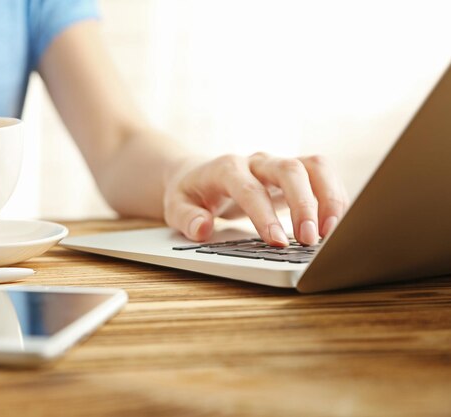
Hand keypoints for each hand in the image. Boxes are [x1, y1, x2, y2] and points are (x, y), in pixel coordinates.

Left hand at [163, 153, 348, 245]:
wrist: (198, 174)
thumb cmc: (191, 193)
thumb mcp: (176, 208)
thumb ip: (186, 219)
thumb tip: (202, 228)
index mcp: (226, 168)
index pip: (249, 188)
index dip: (265, 215)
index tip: (278, 242)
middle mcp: (256, 161)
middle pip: (290, 170)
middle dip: (305, 205)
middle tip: (310, 240)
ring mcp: (278, 164)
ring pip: (314, 166)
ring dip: (329, 197)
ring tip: (332, 233)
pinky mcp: (295, 173)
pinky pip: (322, 176)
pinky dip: (334, 198)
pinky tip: (334, 225)